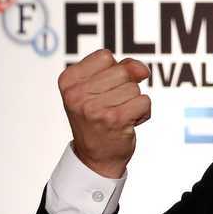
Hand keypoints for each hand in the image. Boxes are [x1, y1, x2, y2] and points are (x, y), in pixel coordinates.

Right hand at [57, 49, 150, 177]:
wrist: (96, 157)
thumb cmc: (98, 119)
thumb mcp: (98, 89)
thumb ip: (121, 68)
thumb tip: (142, 70)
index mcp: (68, 80)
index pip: (105, 56)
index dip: (114, 72)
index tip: (104, 91)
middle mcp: (76, 94)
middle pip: (122, 71)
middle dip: (126, 88)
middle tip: (113, 105)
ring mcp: (94, 107)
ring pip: (134, 88)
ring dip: (134, 102)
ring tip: (120, 116)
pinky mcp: (114, 119)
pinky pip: (144, 101)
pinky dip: (143, 112)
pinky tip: (129, 123)